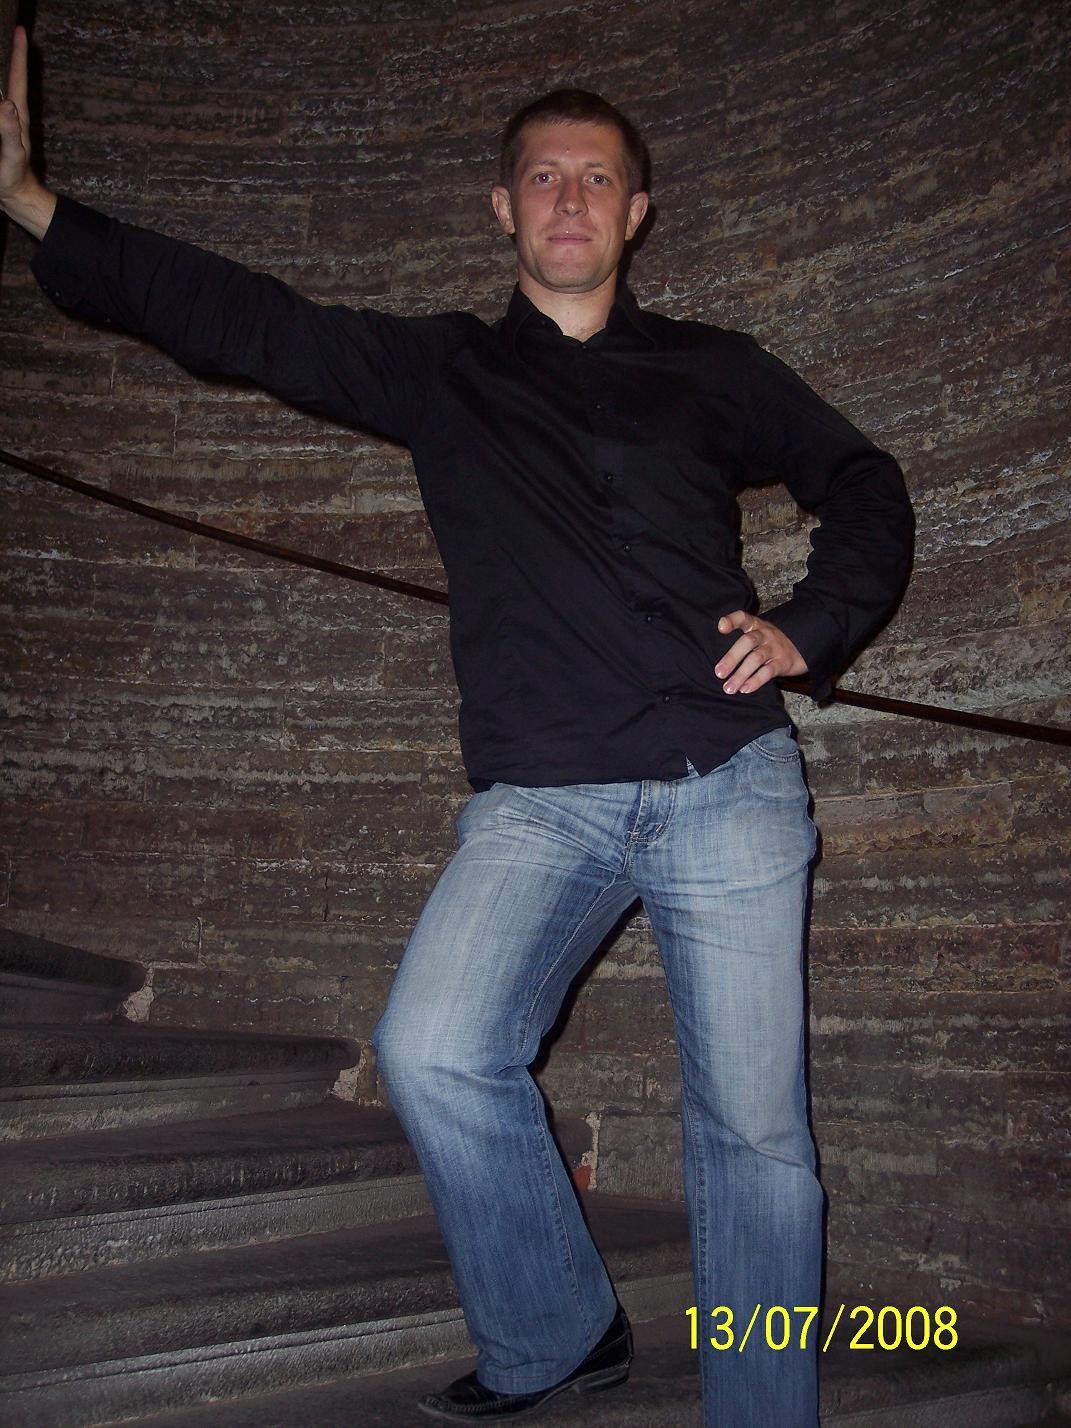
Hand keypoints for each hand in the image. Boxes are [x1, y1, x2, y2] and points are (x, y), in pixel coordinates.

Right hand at [0, 26, 54, 236]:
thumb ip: (9, 131)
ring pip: (1, 91)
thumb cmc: (13, 176)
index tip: (21, 30)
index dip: (19, 54)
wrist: (12, 194)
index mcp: (17, 115)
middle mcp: (11, 112)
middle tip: (12, 33)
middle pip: (9, 77)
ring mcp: (4, 121)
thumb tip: (8, 105)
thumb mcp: (11, 154)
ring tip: (4, 53)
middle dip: (10, 55)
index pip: (17, 77)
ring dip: (1, 74)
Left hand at [715, 610, 806, 694]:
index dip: (732, 620)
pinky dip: (756, 681)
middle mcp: (765, 634)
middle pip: (748, 641)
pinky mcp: (783, 662)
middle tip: (719, 673)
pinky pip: (768, 672)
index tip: (721, 627)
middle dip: (732, 657)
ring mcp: (775, 648)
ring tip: (729, 688)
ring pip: (756, 659)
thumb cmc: (771, 643)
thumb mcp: (759, 634)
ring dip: (741, 674)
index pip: (743, 618)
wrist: (803, 647)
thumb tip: (719, 663)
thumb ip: (741, 642)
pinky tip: (745, 689)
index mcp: (756, 625)